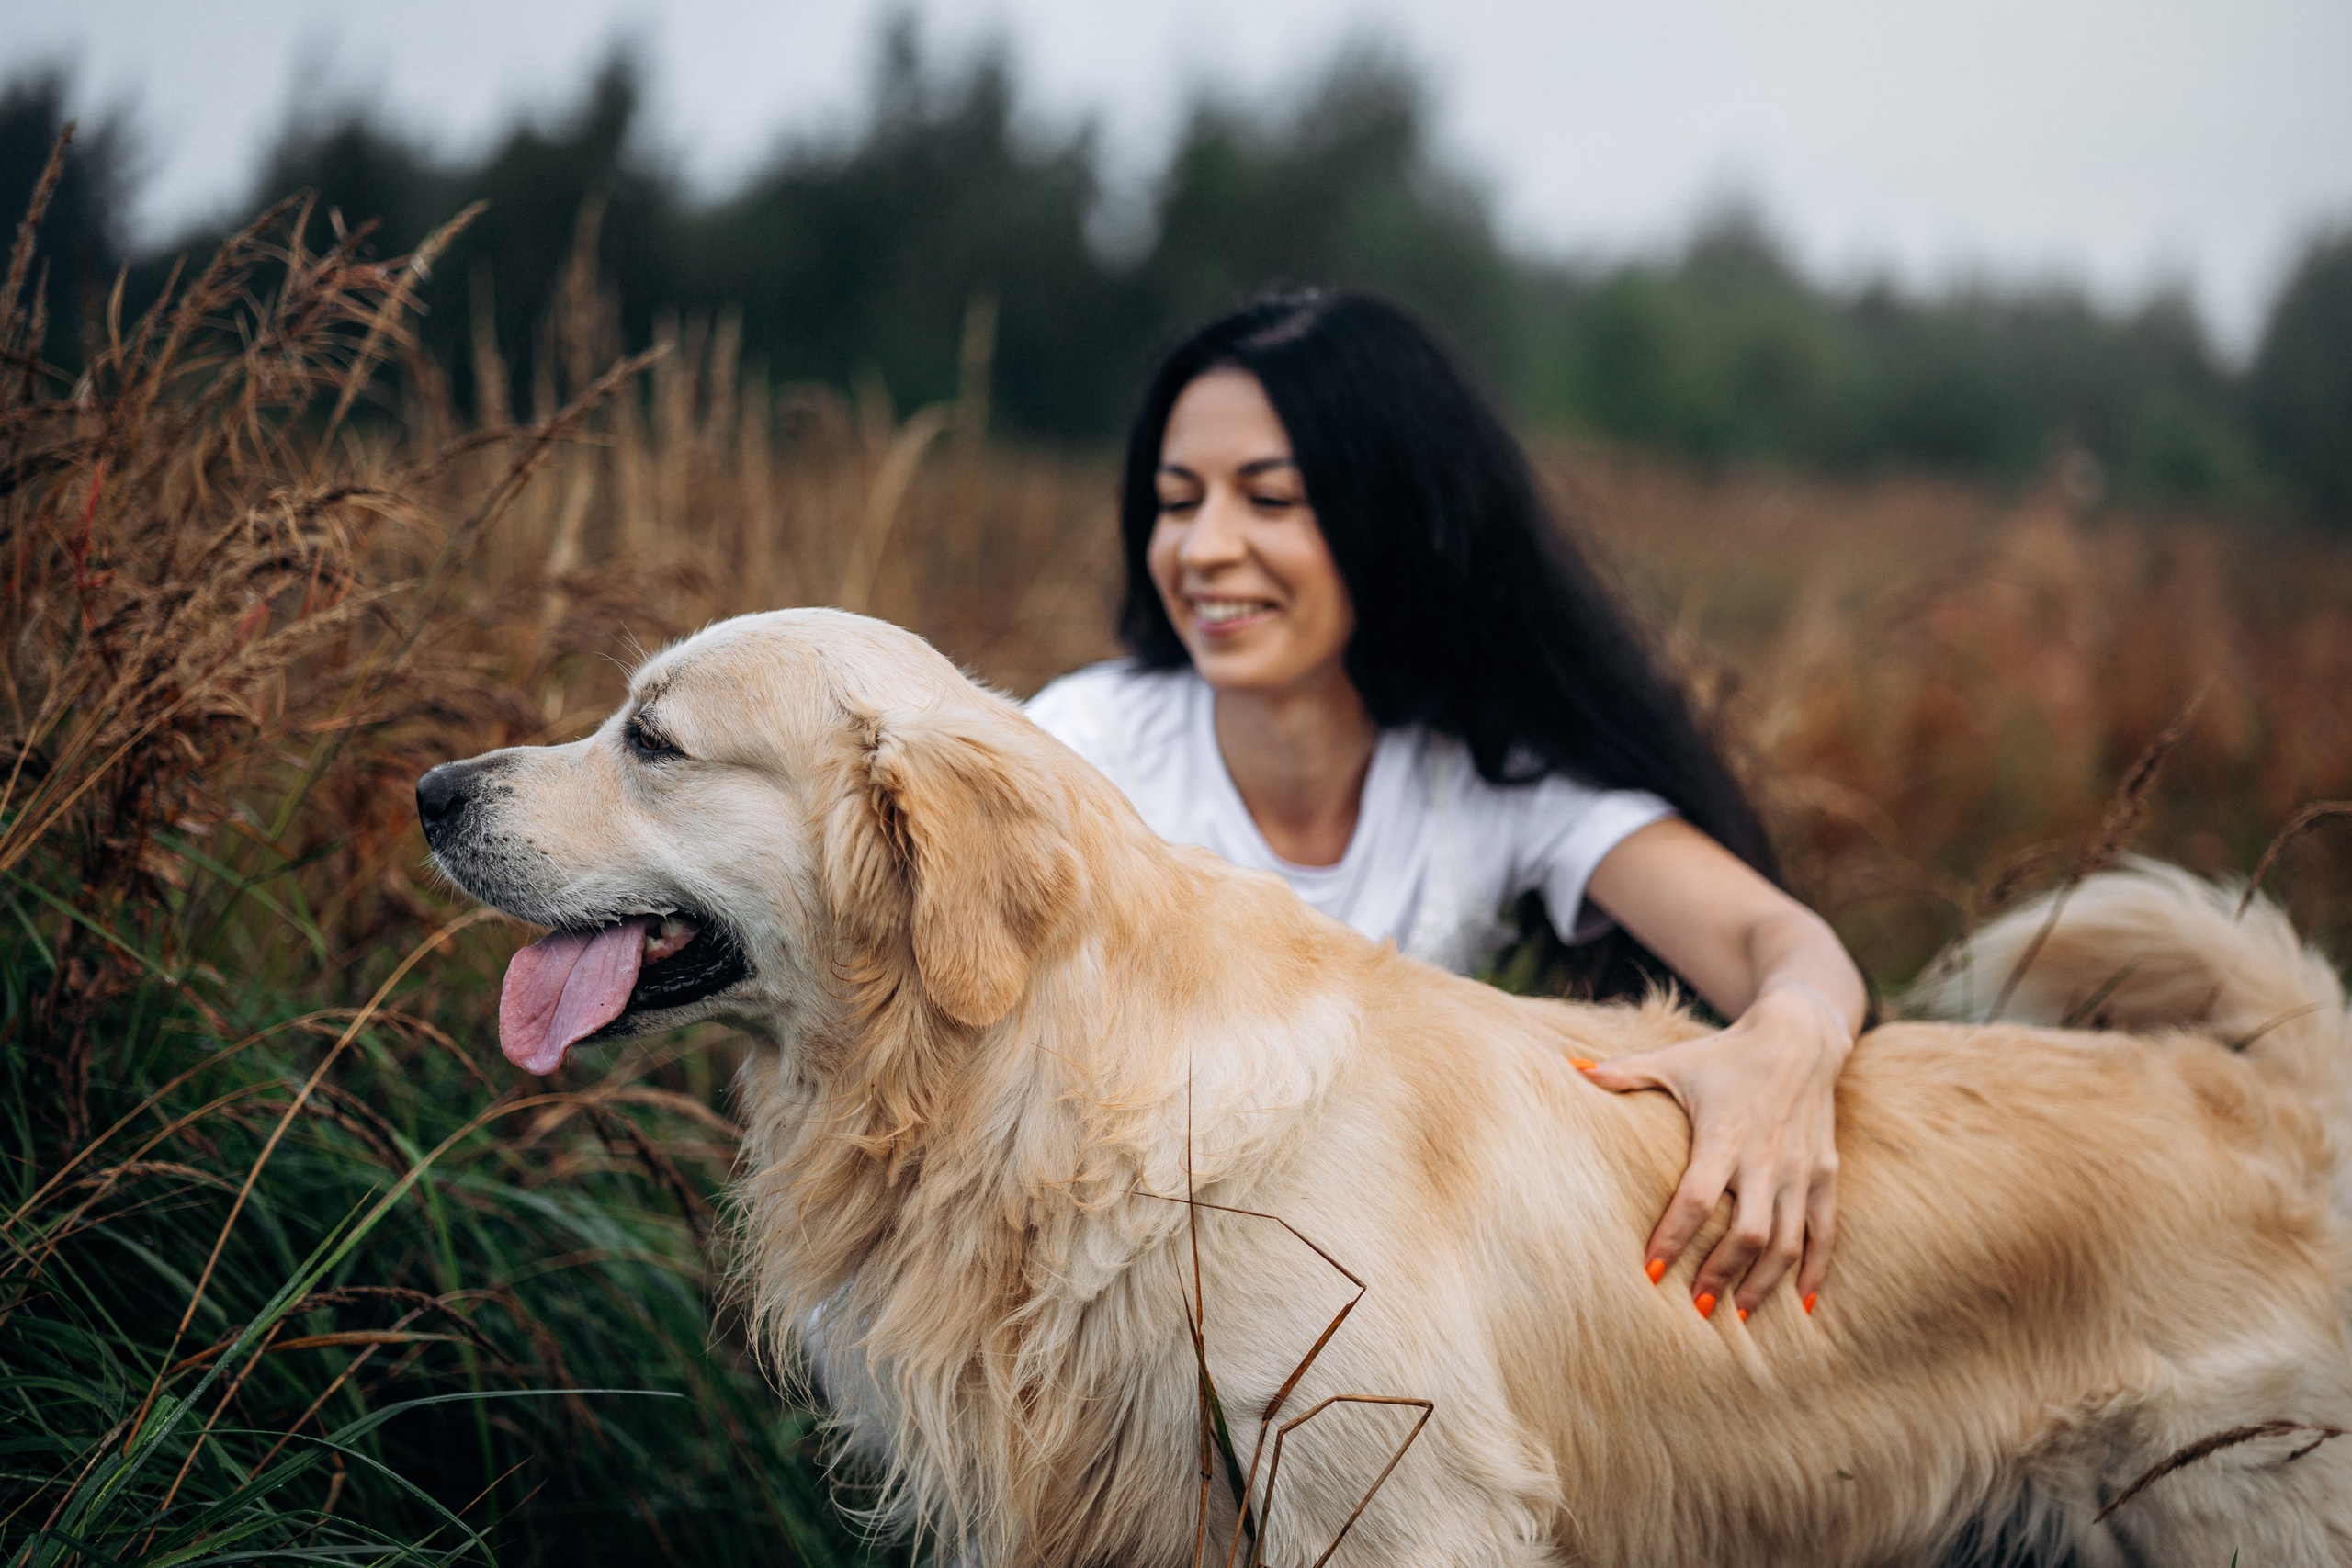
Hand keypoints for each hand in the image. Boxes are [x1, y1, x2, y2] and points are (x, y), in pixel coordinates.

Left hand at [1578, 983, 1850, 1318]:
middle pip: (1748, 1233)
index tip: (1650, 1272)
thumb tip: (1570, 1068)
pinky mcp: (1825, 1174)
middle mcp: (1766, 1159)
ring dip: (1764, 1284)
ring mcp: (1800, 1170)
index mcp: (1723, 1136)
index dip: (1674, 1237)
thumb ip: (1624, 1072)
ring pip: (1787, 1242)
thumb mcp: (1674, 1061)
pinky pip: (1824, 1232)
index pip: (1697, 1198)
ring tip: (1739, 1315)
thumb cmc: (1725, 1056)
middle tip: (1696, 1306)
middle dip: (1721, 1274)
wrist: (1799, 1038)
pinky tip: (1803, 1302)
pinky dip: (1816, 1269)